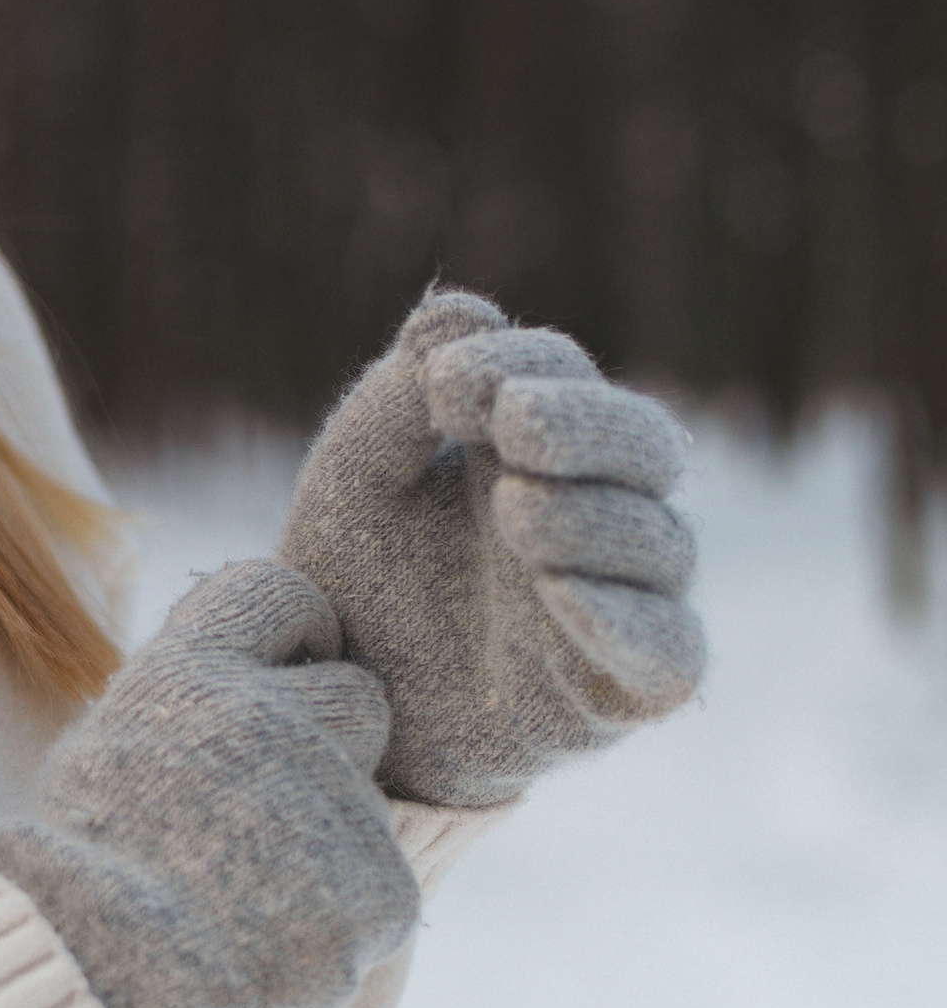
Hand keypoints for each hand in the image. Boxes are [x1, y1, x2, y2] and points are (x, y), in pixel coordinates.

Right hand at [0, 559, 418, 1007]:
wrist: (94, 989)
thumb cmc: (81, 875)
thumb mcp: (109, 749)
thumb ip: (188, 704)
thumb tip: (248, 679)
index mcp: (191, 671)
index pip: (281, 593)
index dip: (294, 633)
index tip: (282, 676)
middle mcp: (272, 717)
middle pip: (361, 696)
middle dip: (336, 742)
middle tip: (280, 803)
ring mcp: (332, 801)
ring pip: (367, 806)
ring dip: (331, 841)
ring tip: (250, 897)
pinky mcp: (378, 885)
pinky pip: (380, 890)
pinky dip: (344, 920)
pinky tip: (275, 946)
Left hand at [278, 288, 704, 810]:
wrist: (341, 697)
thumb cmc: (358, 570)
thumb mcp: (355, 474)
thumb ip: (398, 396)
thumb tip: (459, 309)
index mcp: (535, 439)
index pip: (561, 374)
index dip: (518, 363)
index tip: (441, 383)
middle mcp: (598, 506)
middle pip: (645, 443)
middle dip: (585, 424)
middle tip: (514, 420)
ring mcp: (623, 594)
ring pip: (658, 540)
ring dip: (588, 517)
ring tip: (512, 510)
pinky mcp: (629, 684)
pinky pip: (667, 647)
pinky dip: (622, 618)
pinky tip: (558, 592)